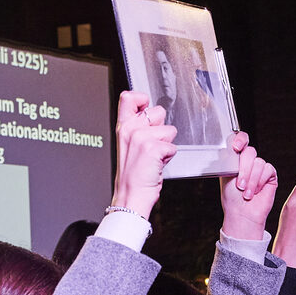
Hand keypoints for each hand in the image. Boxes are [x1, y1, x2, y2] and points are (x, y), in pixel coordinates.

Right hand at [111, 91, 176, 218]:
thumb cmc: (132, 176)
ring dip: (166, 144)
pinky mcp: (152, 149)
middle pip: (158, 111)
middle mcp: (130, 129)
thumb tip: (153, 114)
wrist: (130, 197)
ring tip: (153, 157)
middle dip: (161, 128)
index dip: (143, 100)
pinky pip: (172, 146)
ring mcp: (141, 138)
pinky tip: (157, 165)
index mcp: (122, 127)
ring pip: (169, 130)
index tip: (146, 112)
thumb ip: (138, 127)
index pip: (129, 97)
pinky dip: (169, 157)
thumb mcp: (128, 146)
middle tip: (151, 147)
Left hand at [220, 132, 277, 240]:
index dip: (240, 140)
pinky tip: (256, 191)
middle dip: (244, 169)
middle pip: (250, 151)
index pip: (239, 140)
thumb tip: (232, 147)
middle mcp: (248, 162)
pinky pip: (268, 169)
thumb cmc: (232, 198)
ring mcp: (260, 168)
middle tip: (239, 184)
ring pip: (259, 162)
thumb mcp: (225, 175)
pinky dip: (260, 181)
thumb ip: (230, 159)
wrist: (242, 213)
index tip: (236, 148)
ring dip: (251, 179)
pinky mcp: (270, 175)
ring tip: (246, 192)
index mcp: (236, 159)